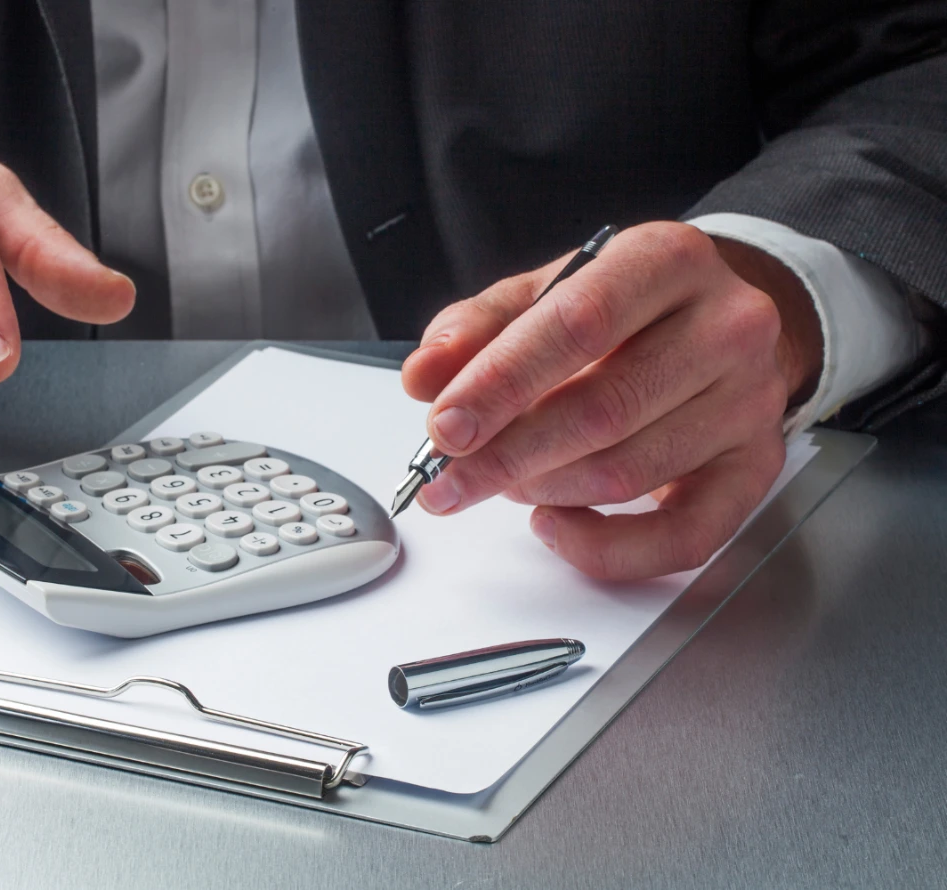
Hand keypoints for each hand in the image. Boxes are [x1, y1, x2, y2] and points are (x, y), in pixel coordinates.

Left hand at [401, 222, 822, 579]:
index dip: (502, 383)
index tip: (445, 426)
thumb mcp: (543, 293)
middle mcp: (725, 326)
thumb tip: (425, 377)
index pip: (578, 324)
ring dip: (543, 491)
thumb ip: (475, 329)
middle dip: (506, 457)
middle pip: (603, 408)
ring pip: (628, 472)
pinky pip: (681, 537)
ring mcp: (749, 401)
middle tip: (447, 482)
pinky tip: (555, 525)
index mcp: (666, 261)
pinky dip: (604, 549)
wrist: (715, 321)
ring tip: (502, 481)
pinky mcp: (756, 467)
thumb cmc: (621, 310)